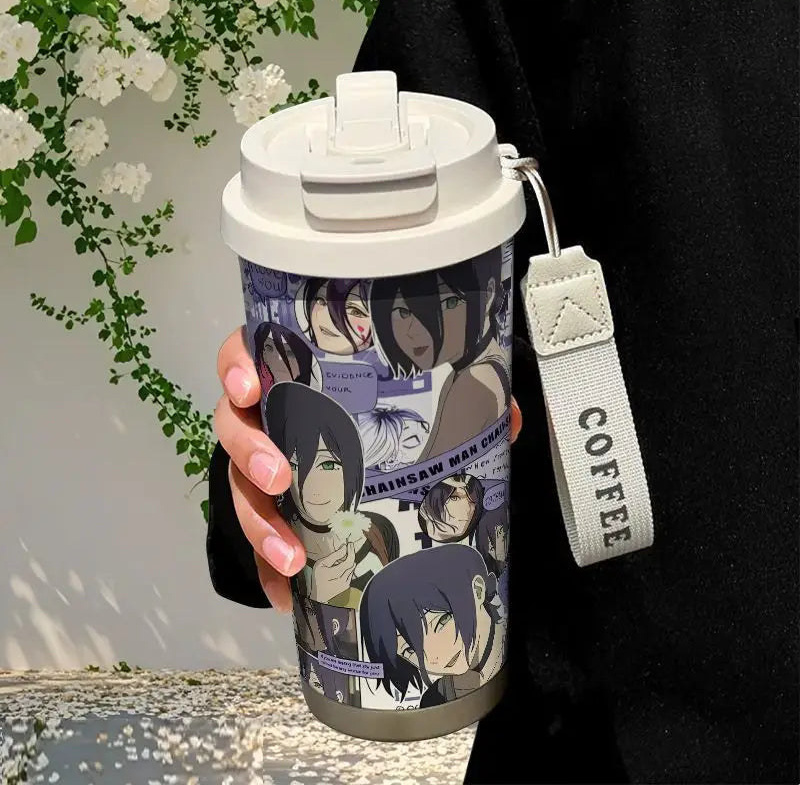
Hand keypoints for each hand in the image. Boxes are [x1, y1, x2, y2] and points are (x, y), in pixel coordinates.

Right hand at [215, 325, 523, 613]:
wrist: (381, 453)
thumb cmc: (389, 414)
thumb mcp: (423, 399)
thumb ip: (461, 401)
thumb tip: (507, 419)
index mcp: (293, 375)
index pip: (246, 356)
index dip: (236, 368)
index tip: (250, 387)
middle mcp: (268, 418)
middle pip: (234, 428)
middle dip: (250, 454)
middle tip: (280, 478)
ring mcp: (263, 466)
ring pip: (238, 488)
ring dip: (258, 522)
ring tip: (291, 553)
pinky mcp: (271, 513)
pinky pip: (255, 541)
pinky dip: (268, 569)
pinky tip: (289, 595)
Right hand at [309, 542, 357, 602]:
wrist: (319, 595)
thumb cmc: (318, 577)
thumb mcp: (321, 564)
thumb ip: (334, 556)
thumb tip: (344, 548)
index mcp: (332, 573)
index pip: (347, 561)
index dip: (350, 552)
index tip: (350, 544)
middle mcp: (340, 580)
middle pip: (351, 564)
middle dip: (351, 554)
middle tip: (350, 546)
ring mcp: (345, 584)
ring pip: (352, 568)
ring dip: (350, 560)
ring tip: (344, 556)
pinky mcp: (347, 586)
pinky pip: (350, 573)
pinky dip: (348, 567)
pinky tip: (342, 566)